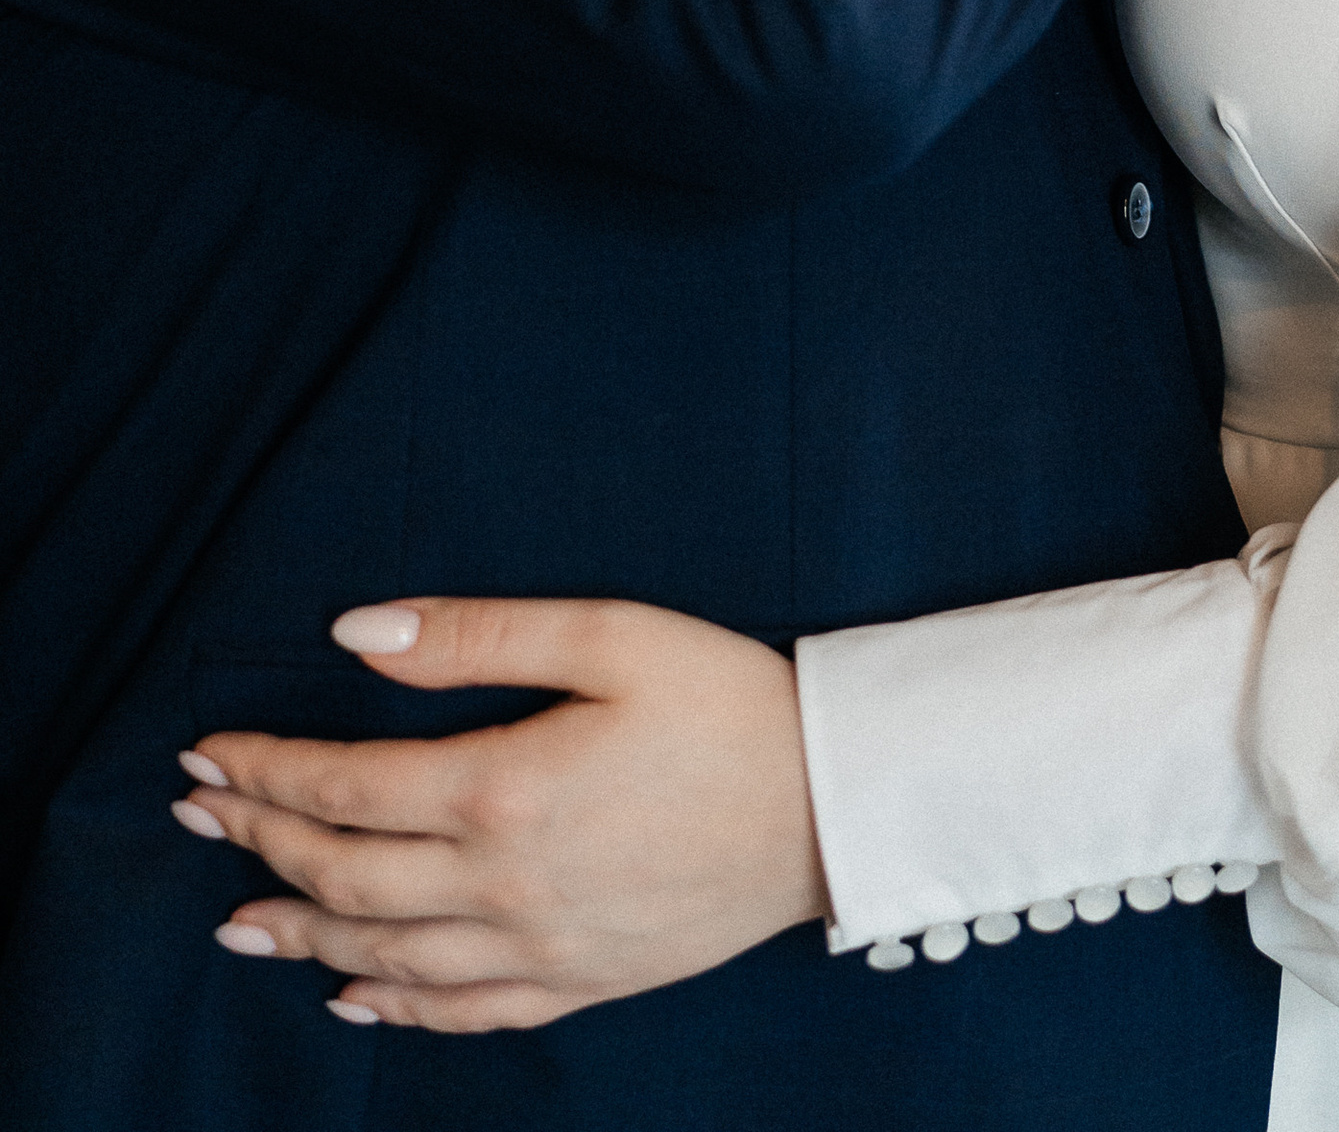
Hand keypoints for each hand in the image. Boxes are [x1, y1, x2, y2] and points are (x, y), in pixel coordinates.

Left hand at [172, 595, 825, 1032]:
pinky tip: (351, 995)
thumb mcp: (611, 634)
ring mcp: (538, 948)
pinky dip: (388, 1010)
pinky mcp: (579, 985)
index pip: (343, 788)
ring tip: (237, 916)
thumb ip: (478, 635)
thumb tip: (356, 633)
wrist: (832, 804)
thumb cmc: (729, 701)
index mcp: (502, 790)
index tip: (207, 753)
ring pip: (382, 956)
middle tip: (197, 816)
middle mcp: (502, 886)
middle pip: (345, 873)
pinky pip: (458, 1013)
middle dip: (258, 841)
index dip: (264, 771)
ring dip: (299, 930)